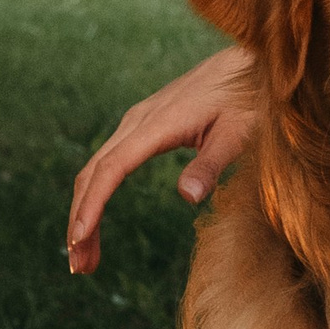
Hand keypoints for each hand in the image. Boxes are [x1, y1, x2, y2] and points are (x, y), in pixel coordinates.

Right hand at [66, 46, 257, 273]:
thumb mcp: (238, 133)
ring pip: (97, 168)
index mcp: (157, 125)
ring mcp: (138, 122)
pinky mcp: (144, 126)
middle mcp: (138, 122)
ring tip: (85, 256)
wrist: (250, 61)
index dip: (93, 205)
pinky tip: (97, 216)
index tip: (79, 239)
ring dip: (85, 210)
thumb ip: (211, 164)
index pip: (113, 169)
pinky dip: (97, 193)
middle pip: (94, 173)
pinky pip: (109, 161)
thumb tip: (186, 197)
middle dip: (81, 220)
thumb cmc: (249, 98)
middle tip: (79, 267)